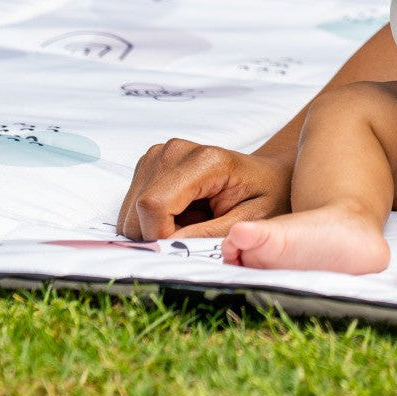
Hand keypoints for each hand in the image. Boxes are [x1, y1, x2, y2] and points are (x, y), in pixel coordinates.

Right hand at [117, 139, 291, 240]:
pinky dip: (153, 220)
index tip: (187, 244)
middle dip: (159, 234)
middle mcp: (176, 150)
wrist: (266, 176)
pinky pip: (133, 207)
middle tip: (196, 232)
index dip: (161, 235)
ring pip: (131, 211)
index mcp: (205, 160)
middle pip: (138, 209)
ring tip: (194, 221)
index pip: (154, 204)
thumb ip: (211, 234)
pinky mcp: (150, 164)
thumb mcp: (251, 221)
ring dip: (156, 228)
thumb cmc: (264, 196)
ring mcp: (159, 154)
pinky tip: (183, 214)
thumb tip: (171, 245)